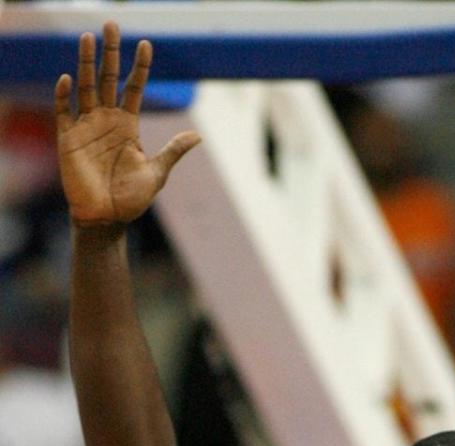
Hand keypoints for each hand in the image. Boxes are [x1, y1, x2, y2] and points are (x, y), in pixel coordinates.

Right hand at [55, 22, 199, 225]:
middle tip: (111, 25)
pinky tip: (68, 78)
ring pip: (85, 87)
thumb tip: (198, 136)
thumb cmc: (131, 199)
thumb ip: (172, 151)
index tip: (146, 45)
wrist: (107, 219)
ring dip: (86, 63)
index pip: (134, 88)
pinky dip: (64, 95)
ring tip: (88, 38)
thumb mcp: (156, 174)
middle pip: (107, 78)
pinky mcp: (68, 139)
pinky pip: (63, 111)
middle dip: (109, 53)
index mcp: (128, 125)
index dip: (139, 67)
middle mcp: (106, 120)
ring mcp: (86, 127)